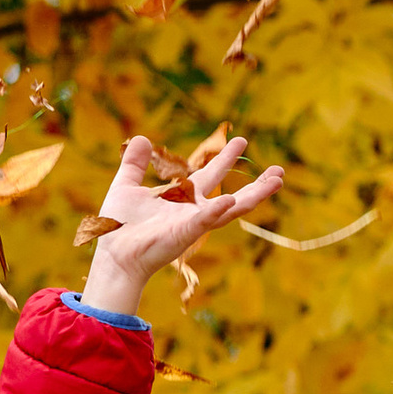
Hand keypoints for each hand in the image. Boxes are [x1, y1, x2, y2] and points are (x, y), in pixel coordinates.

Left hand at [80, 130, 282, 318]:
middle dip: (257, 184)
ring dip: (254, 196)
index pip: (209, 176)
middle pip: (233, 195)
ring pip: (231, 209)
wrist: (112, 254)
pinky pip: (204, 221)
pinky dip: (217, 210)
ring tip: (276, 182)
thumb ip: (135, 164)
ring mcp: (192, 223)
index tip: (241, 141)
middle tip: (280, 169)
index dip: (225, 159)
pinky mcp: (184, 233)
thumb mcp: (126, 186)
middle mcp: (193, 211)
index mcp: (182, 199)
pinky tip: (230, 199)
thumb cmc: (119, 226)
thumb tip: (142, 139)